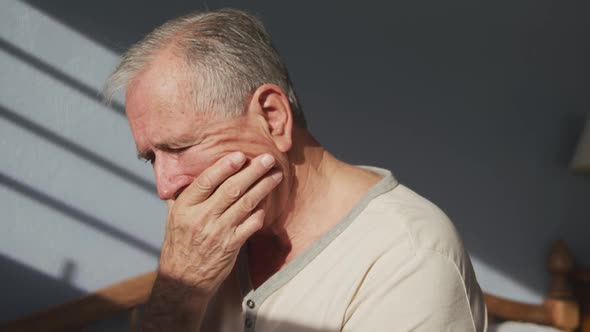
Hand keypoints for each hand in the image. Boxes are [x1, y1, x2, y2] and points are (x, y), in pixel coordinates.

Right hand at [141, 152, 281, 330]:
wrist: (183, 279)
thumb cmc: (180, 243)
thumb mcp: (174, 216)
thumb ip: (183, 194)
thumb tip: (189, 169)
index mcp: (186, 207)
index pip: (207, 181)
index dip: (224, 166)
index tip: (240, 155)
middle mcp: (202, 218)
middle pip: (231, 189)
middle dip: (252, 171)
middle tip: (268, 158)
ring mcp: (218, 232)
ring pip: (245, 204)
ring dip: (263, 187)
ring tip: (276, 175)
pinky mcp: (231, 246)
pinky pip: (250, 225)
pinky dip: (260, 213)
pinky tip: (268, 202)